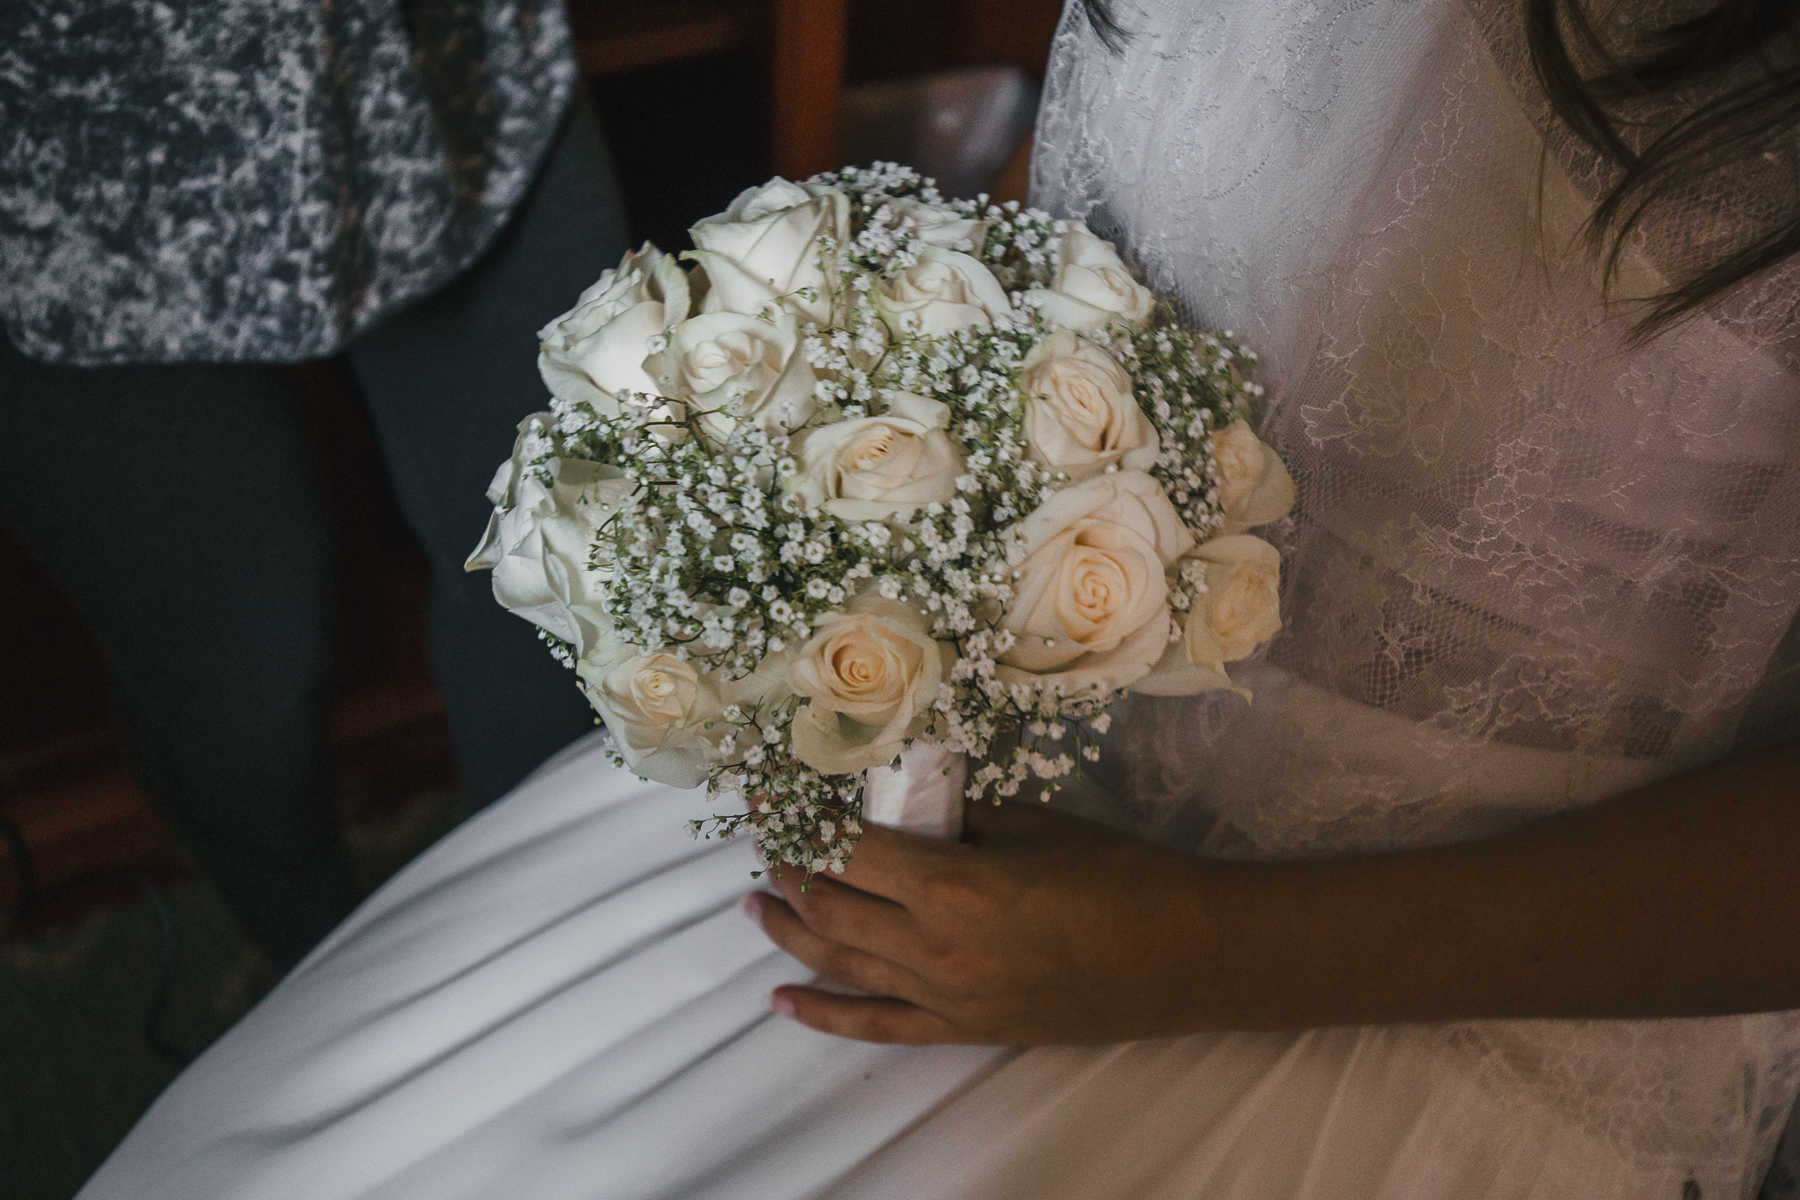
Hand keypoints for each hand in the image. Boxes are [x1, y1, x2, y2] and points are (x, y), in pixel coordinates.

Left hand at [744, 799, 1219, 1044]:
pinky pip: (875, 1025)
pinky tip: (783, 999)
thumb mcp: (1033, 824)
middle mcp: (935, 947)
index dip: (802, 820)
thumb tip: (909, 806)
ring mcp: (947, 997)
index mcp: (953, 884)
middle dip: (789, 871)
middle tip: (769, 843)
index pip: (848, 848)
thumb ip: (961, 818)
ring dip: (790, 933)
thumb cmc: (1119, 875)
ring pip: (840, 964)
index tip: (775, 798)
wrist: (1184, 955)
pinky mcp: (964, 1029)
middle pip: (831, 906)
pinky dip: (822, 1013)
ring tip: (756, 908)